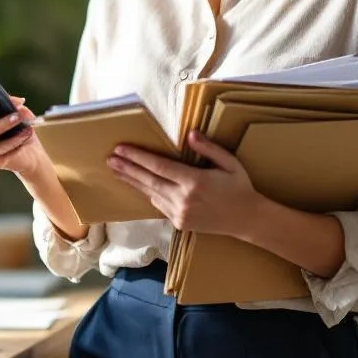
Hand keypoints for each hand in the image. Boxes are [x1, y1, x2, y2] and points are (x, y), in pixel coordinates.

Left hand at [108, 130, 266, 237]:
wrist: (247, 220)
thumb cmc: (239, 187)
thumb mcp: (230, 163)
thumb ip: (209, 148)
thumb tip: (189, 134)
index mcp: (194, 182)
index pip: (159, 167)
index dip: (138, 157)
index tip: (121, 149)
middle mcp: (183, 199)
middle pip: (148, 181)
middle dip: (127, 169)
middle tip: (110, 159)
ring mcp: (179, 213)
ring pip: (150, 194)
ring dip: (132, 181)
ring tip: (116, 170)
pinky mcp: (179, 223)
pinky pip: (158, 205)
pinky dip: (147, 193)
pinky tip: (137, 184)